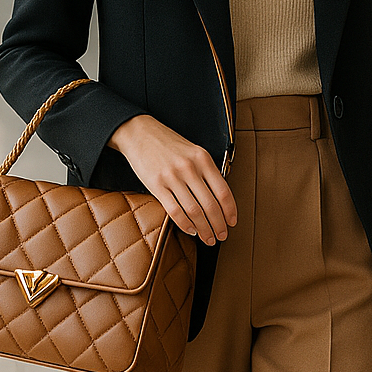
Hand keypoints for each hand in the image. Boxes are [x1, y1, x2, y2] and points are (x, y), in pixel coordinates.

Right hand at [107, 115, 236, 244]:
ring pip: (194, 211)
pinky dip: (185, 224)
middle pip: (210, 204)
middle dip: (219, 225)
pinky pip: (174, 210)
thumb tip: (220, 199)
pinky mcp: (156, 185)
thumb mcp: (193, 151)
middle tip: (221, 236)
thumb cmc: (168, 144)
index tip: (232, 222)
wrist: (139, 133)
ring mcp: (172, 177)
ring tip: (207, 237)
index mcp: (203, 158)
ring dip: (204, 229)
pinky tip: (190, 230)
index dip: (230, 210)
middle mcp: (190, 168)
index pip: (223, 190)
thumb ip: (206, 171)